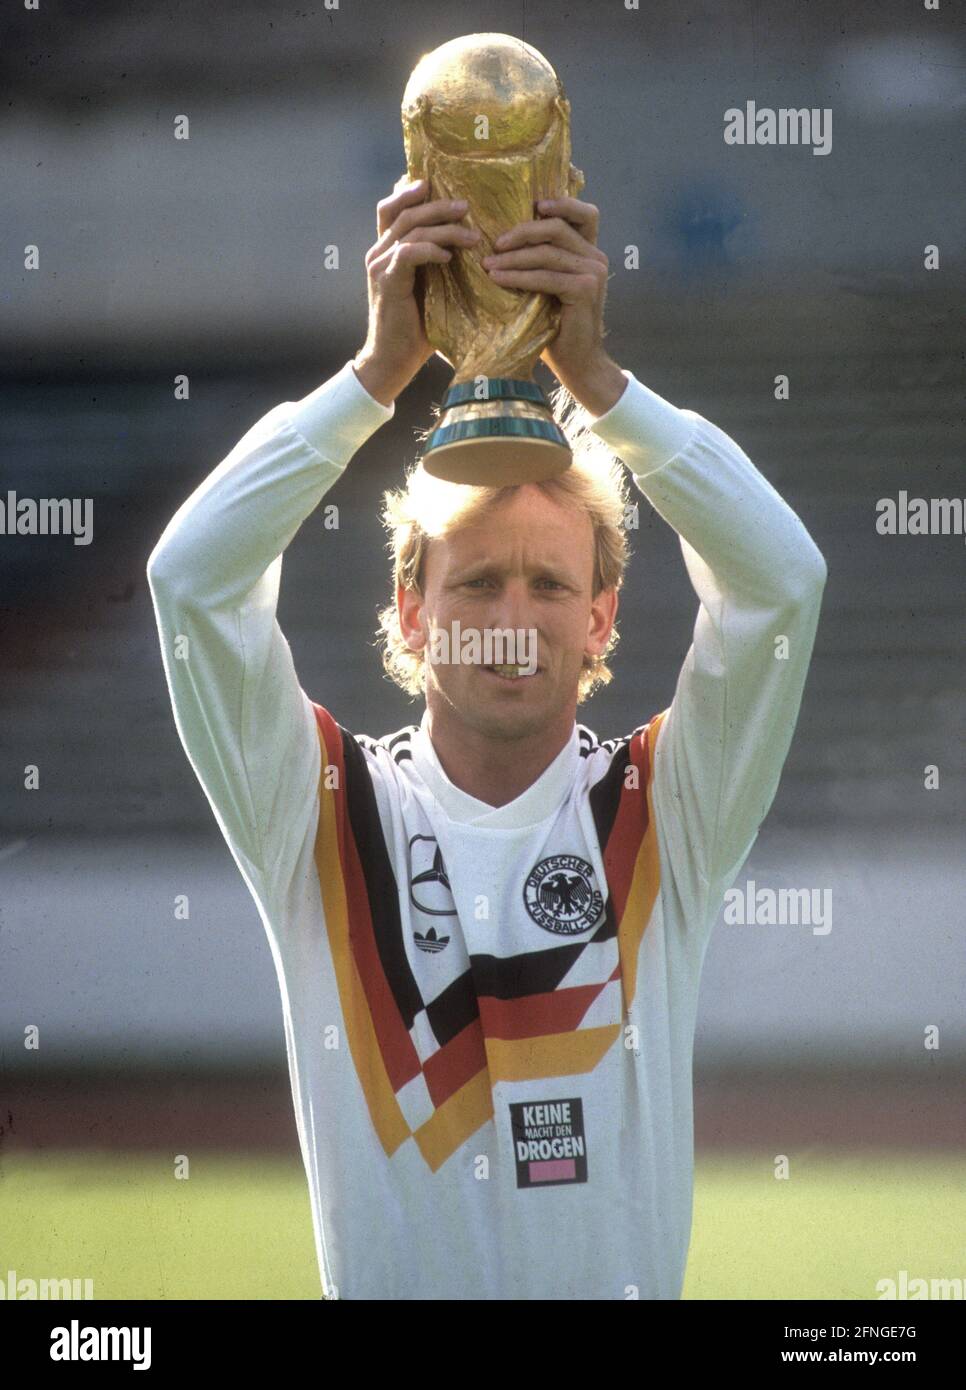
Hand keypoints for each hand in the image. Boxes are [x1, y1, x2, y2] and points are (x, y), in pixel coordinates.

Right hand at [353, 178, 480, 405]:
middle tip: (466, 206)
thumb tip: (470, 245)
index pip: (392, 207)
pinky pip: (408, 253)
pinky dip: (429, 250)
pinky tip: (448, 257)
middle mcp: (378, 252)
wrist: (394, 359)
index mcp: (386, 250)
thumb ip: (438, 264)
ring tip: (471, 235)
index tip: (438, 185)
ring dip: (444, 228)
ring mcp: (380, 265)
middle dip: (437, 205)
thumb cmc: (417, 328)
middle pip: (405, 211)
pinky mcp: (387, 281)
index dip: (410, 191)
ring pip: (410, 229)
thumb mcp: (431, 288)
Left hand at [481, 195, 623, 412]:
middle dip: (521, 231)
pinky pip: (545, 276)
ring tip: (487, 264)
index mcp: (590, 251)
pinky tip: (497, 278)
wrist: (577, 362)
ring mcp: (593, 272)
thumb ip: (539, 262)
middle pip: (556, 228)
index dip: (561, 203)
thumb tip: (501, 239)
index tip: (533, 204)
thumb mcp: (547, 287)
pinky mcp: (584, 289)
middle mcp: (596, 257)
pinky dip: (518, 276)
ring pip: (547, 252)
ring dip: (513, 257)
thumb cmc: (555, 327)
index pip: (584, 214)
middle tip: (493, 242)